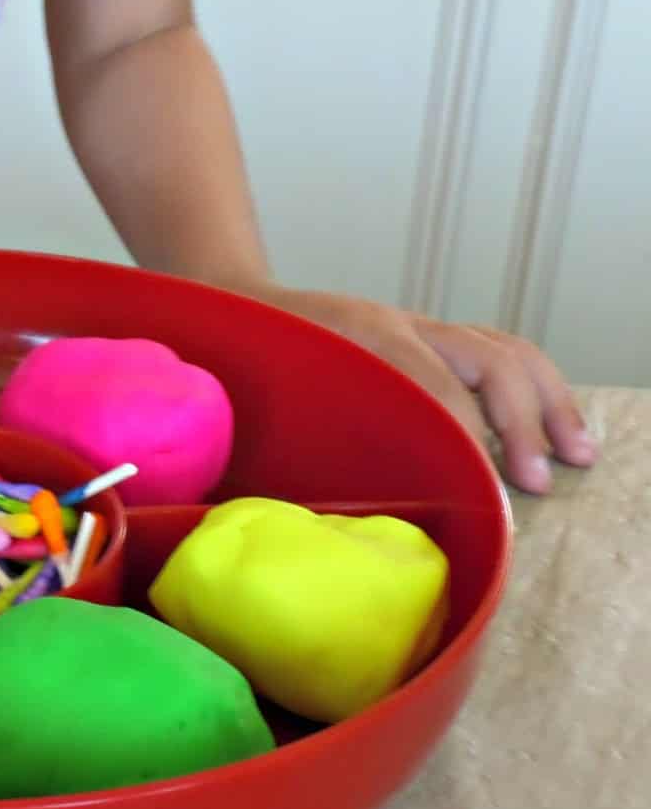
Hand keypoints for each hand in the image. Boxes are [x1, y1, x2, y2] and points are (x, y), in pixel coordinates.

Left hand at [238, 283, 595, 494]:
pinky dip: (531, 385)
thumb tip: (347, 509)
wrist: (234, 300)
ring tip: (575, 454)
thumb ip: (306, 442)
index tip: (488, 501)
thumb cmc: (246, 359)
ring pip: (502, 351)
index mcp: (361, 337)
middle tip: (533, 484)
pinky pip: (492, 348)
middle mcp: (399, 324)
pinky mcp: (425, 332)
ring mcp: (416, 324)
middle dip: (522, 424)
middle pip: (489, 362)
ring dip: (545, 402)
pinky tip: (549, 424)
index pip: (441, 391)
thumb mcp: (264, 400)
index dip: (470, 445)